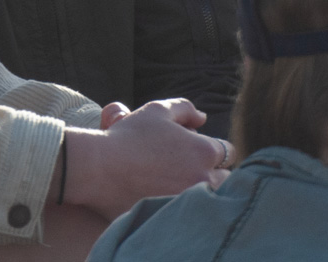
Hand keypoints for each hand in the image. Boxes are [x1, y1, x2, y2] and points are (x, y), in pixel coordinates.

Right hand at [57, 99, 231, 221]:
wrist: (100, 169)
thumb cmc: (129, 136)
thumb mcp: (157, 111)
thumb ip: (185, 109)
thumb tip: (203, 117)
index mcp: (205, 151)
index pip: (227, 152)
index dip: (211, 148)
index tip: (194, 151)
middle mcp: (205, 179)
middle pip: (226, 178)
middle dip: (212, 172)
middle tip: (188, 168)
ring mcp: (191, 202)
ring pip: (212, 197)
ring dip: (203, 190)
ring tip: (179, 184)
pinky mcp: (177, 218)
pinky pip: (192, 213)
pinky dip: (186, 206)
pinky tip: (168, 197)